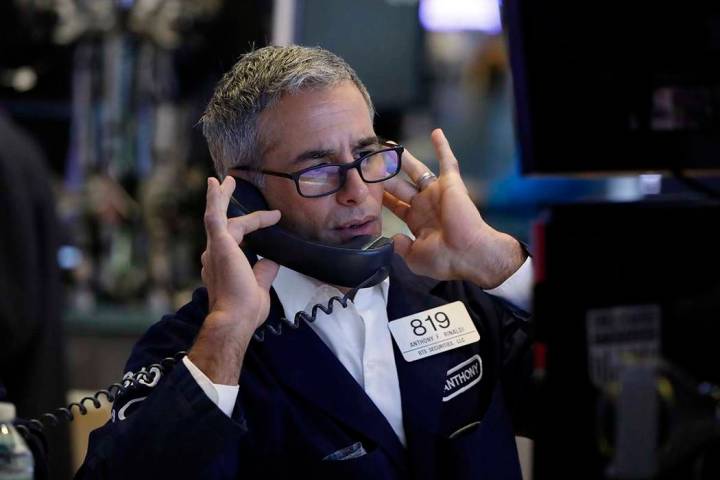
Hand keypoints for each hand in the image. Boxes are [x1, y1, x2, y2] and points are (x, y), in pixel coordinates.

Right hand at [189, 176, 280, 383]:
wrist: (236, 318)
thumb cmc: (245, 310)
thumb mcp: (260, 287)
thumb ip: (264, 272)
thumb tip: (272, 260)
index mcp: (222, 265)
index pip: (237, 239)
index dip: (255, 227)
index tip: (273, 219)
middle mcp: (214, 255)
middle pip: (222, 223)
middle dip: (225, 204)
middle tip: (227, 185)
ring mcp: (215, 248)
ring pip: (218, 216)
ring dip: (222, 197)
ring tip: (227, 180)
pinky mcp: (219, 243)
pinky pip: (215, 215)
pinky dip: (215, 199)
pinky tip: (217, 183)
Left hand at [383, 129, 524, 288]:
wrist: (467, 254)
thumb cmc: (444, 259)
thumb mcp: (414, 257)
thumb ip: (400, 246)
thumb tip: (392, 238)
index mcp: (418, 221)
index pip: (396, 205)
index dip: (383, 197)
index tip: (368, 187)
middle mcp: (426, 204)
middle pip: (400, 185)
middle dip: (386, 174)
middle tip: (372, 162)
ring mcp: (437, 193)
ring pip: (417, 170)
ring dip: (405, 158)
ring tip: (390, 146)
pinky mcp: (450, 184)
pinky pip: (448, 161)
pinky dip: (443, 147)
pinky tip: (436, 132)